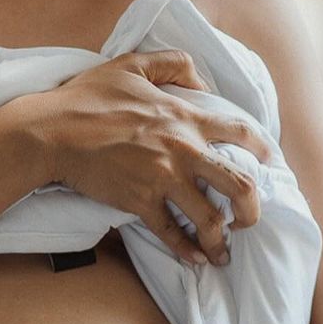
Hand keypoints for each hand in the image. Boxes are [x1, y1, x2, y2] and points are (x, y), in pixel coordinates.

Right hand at [37, 50, 271, 266]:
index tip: (268, 163)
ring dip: (222, 239)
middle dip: (253, 208)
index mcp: (186, 118)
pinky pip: (172, 233)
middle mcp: (183, 151)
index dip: (262, 150)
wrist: (53, 132)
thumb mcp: (133, 63)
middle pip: (239, 186)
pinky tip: (195, 259)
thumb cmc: (88, 97)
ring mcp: (163, 180)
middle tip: (249, 219)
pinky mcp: (140, 203)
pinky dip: (187, 250)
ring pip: (210, 218)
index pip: (240, 132)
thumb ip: (174, 63)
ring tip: (223, 251)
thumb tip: (201, 81)